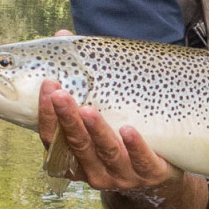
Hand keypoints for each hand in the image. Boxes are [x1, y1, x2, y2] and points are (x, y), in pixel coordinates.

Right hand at [37, 29, 178, 193]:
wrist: (161, 173)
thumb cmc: (120, 135)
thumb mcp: (101, 110)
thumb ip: (81, 77)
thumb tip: (60, 34)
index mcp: (75, 157)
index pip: (52, 139)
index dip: (47, 115)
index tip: (47, 86)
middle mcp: (93, 170)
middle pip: (76, 145)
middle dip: (67, 119)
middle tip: (59, 93)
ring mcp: (121, 174)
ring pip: (105, 152)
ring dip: (95, 131)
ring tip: (88, 109)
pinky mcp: (149, 173)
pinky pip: (141, 160)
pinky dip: (134, 145)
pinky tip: (128, 128)